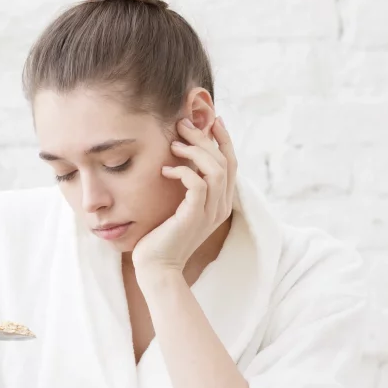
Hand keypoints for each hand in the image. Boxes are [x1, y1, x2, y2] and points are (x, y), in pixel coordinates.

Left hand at [132, 116, 237, 273]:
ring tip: (174, 145)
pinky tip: (166, 171)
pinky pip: (198, 184)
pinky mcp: (194, 217)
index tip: (212, 119)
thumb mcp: (180, 206)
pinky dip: (183, 171)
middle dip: (206, 138)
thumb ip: (188, 186)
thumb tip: (182, 157)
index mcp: (221, 202)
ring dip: (195, 152)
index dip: (224, 139)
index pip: (231, 163)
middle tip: (183, 124)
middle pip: (225, 162)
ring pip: (215, 170)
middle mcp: (221, 206)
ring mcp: (210, 213)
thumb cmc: (162, 236)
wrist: (157, 267)